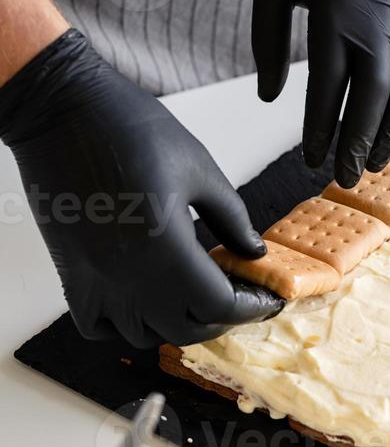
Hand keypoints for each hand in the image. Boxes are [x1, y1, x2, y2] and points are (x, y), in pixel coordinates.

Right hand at [0, 30, 283, 347]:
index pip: (218, 306)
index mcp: (166, 247)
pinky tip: (147, 298)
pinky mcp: (71, 275)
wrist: (65, 111)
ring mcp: (96, 279)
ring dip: (177, 323)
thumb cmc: (132, 129)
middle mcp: (129, 274)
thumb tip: (254, 251)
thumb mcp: (200, 169)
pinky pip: (99, 327)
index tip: (267, 298)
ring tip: (196, 295)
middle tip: (240, 295)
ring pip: (144, 334)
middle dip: (221, 318)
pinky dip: (126, 325)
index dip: (250, 307)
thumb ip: (232, 218)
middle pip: (186, 329)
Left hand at [252, 0, 389, 187]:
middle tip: (348, 176)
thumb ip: (266, 43)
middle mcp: (378, 18)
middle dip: (360, 142)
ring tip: (380, 160)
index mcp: (334, 12)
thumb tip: (269, 99)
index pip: (328, 88)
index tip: (310, 159)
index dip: (319, 129)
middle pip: (374, 97)